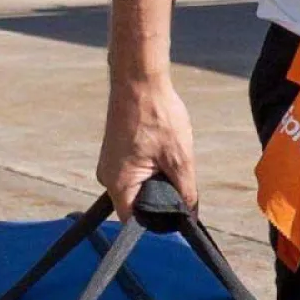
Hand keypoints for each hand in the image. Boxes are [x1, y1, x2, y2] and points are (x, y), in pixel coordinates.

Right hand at [97, 76, 197, 220]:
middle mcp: (108, 178)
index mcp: (118, 185)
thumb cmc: (156, 114)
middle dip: (160, 197)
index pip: (134, 222)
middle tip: (177, 177)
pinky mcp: (115, 153)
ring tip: (169, 157)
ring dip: (157, 180)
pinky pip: (134, 172)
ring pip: (138, 187)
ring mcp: (110, 164)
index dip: (157, 222)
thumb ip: (186, 193)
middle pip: (137, 205)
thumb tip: (191, 215)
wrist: (138, 77)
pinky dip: (151, 167)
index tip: (175, 214)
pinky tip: (161, 149)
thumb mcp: (180, 159)